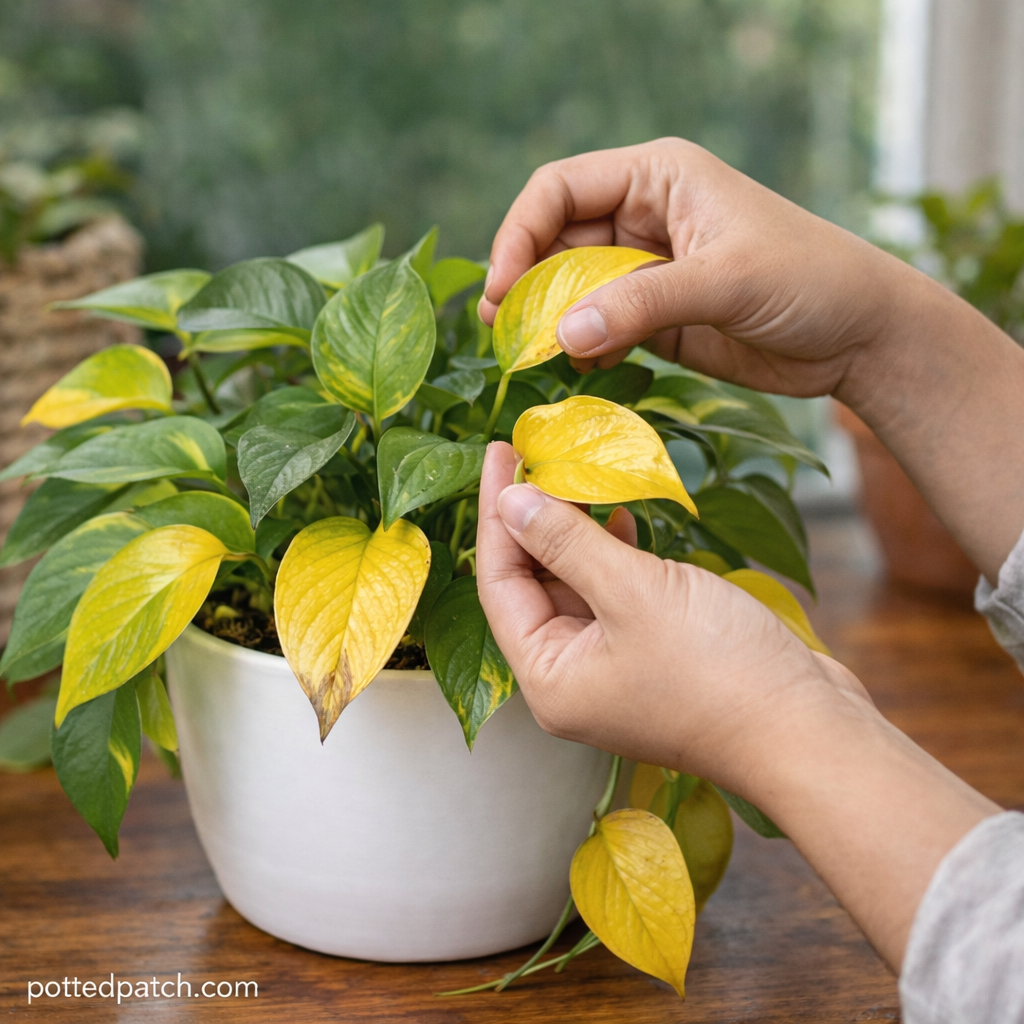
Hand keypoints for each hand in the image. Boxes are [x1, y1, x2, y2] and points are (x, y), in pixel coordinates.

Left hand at [476, 441, 998, 970]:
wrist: (809, 730)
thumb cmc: (718, 668)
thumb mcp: (632, 591)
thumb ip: (567, 542)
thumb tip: (511, 501)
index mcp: (549, 678)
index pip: (498, 583)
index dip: (496, 514)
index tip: (498, 452)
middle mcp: (571, 680)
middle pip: (531, 585)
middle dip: (530, 520)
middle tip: (532, 453)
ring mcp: (612, 671)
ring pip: (574, 589)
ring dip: (573, 534)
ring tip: (573, 474)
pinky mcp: (651, 658)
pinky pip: (613, 598)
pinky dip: (612, 557)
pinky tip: (622, 517)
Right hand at [478, 137, 900, 399]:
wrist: (859, 337)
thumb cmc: (808, 280)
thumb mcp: (724, 281)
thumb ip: (641, 304)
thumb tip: (560, 336)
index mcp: (657, 178)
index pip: (559, 189)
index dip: (519, 234)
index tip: (502, 288)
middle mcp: (644, 218)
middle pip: (555, 241)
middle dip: (526, 283)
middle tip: (503, 331)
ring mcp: (647, 271)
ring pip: (571, 289)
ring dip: (548, 320)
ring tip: (532, 356)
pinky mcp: (656, 318)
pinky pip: (598, 327)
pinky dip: (580, 347)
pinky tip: (579, 367)